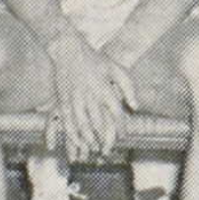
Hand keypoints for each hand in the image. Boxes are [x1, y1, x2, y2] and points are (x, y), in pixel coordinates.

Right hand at [47, 31, 132, 160]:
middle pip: (98, 124)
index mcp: (104, 88)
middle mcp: (89, 95)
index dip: (121, 128)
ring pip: (81, 125)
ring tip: (93, 149)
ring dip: (88, 140)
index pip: (115, 113)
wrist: (69, 49)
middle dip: (103, 140)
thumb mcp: (116, 69)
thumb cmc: (96, 60)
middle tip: (108, 150)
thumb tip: (135, 107)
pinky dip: (71, 134)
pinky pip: (66, 122)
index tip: (124, 136)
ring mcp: (74, 98)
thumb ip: (129, 87)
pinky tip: (76, 142)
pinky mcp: (62, 100)